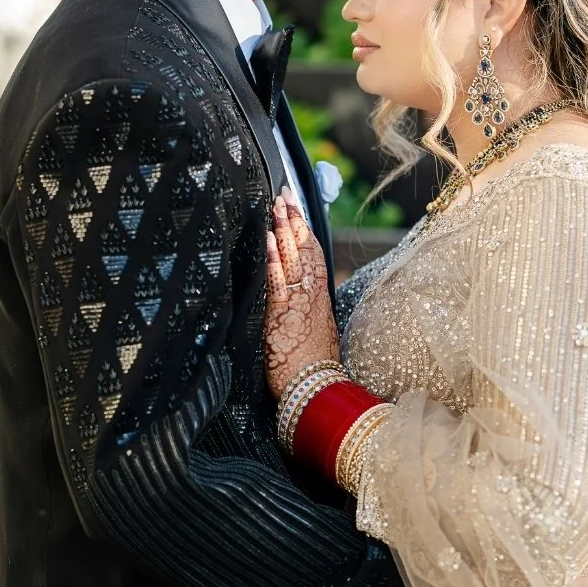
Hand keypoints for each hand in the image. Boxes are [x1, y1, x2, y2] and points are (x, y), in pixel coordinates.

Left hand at [264, 189, 338, 397]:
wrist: (316, 391)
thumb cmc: (314, 371)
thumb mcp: (316, 336)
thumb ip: (307, 314)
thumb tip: (300, 305)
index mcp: (320, 300)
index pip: (315, 258)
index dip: (306, 232)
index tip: (299, 212)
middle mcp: (313, 296)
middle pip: (306, 250)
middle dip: (295, 220)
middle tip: (285, 195)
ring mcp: (299, 302)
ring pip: (294, 258)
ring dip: (284, 229)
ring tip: (277, 205)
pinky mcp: (283, 314)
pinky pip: (278, 279)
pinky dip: (273, 257)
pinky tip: (267, 239)